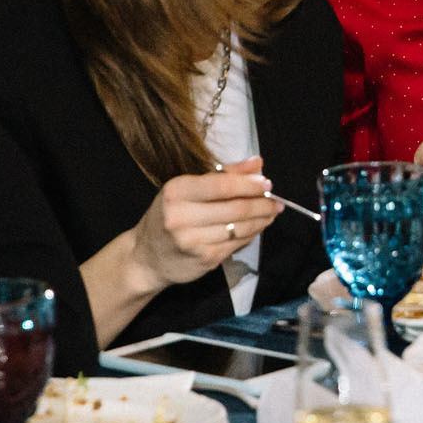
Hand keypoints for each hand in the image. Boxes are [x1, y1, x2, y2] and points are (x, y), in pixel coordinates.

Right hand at [131, 158, 282, 288]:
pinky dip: (252, 234)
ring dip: (261, 220)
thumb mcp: (187, 189)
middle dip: (262, 204)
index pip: (222, 185)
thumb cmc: (169, 216)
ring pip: (240, 227)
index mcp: (176, 191)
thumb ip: (223, 174)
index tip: (267, 183)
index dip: (249, 184)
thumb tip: (257, 163)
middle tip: (276, 201)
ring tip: (271, 212)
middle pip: (235, 208)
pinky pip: (237, 244)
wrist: (146, 257)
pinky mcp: (204, 259)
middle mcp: (181, 216)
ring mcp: (193, 241)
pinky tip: (257, 227)